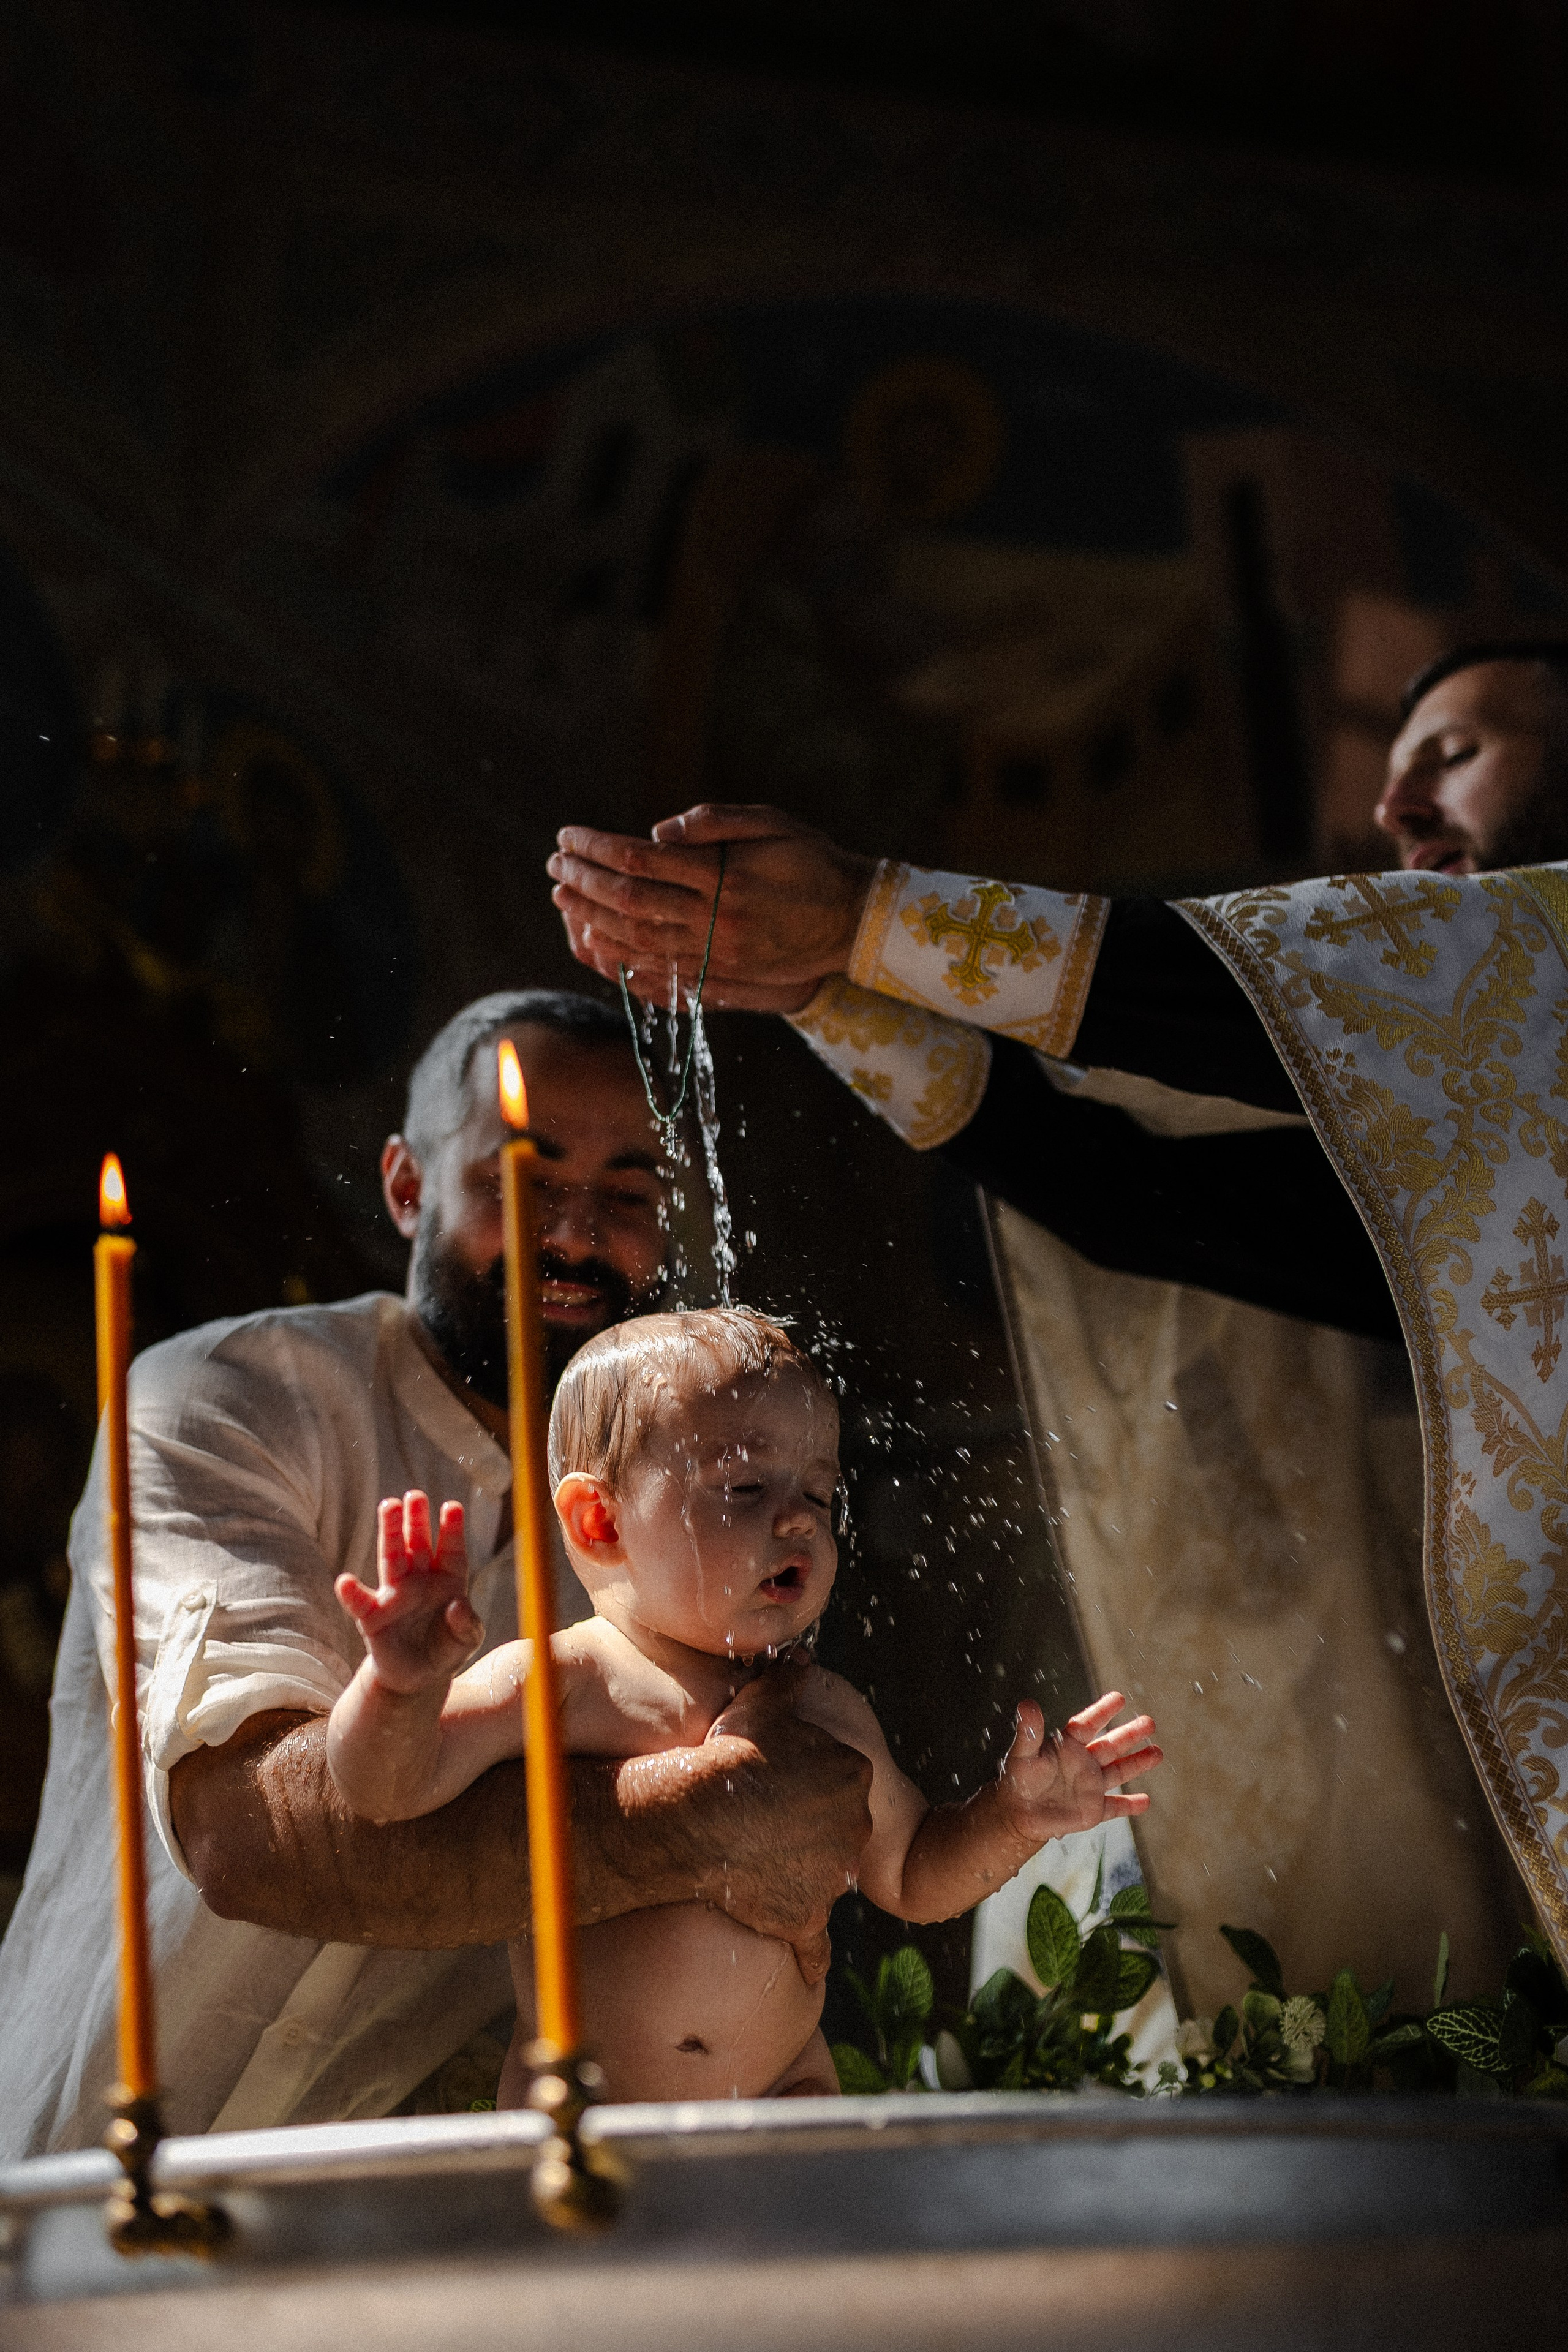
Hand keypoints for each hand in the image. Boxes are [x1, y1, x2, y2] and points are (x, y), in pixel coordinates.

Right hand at [335, 1491, 481, 1696]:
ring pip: (391, 1558)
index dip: (452, 1529)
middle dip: (416, 1520)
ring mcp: (394, 1595)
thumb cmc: (446, 1649)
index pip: (451, 1551)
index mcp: (446, 1581)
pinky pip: (361, 1603)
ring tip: (388, 1507)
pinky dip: (352, 1593)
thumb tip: (459, 1605)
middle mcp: (419, 1580)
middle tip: (414, 1495)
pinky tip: (345, 1581)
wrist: (419, 1678)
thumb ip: (467, 1624)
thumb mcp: (466, 1639)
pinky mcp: (373, 1617)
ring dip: (390, 1533)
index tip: (453, 1507)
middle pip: (417, 1544)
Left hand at [547, 804, 875, 1012]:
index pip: (640, 860)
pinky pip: (661, 977)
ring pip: (638, 943)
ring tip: (563, 902)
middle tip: (554, 867)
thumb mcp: (772, 823)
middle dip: (584, 883)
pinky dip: (622, 963)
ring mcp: (718, 955)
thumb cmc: (812, 861)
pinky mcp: (723, 979)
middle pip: (630, 902)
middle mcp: (717, 920)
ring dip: (593, 922)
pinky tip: (596, 946)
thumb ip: (714, 824)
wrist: (854, 921)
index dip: (596, 848)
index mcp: (726, 876)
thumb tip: (654, 833)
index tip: (567, 836)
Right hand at [694, 1660, 873, 1982]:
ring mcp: (831, 1878)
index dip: (808, 1778)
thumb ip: (789, 1678)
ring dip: (802, 1873)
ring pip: (824, 1877)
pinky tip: (808, 1969)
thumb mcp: (762, 1702)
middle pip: (838, 1828)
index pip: (842, 1778)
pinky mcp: (804, 1919)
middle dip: (810, 1827)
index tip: (779, 1779)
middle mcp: (854, 1828)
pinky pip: (814, 1945)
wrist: (693, 1813)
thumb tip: (801, 1658)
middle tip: (767, 1820)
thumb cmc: (728, 1752)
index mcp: (852, 1775)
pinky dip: (811, 1955)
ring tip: (758, 1862)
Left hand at [996, 1691, 1161, 1844]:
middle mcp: (1083, 1763)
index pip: (1088, 1724)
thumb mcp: (1022, 1754)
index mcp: (1067, 1746)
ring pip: (1119, 1771)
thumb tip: (1026, 1704)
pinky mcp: (1092, 1810)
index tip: (1119, 1698)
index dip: (1102, 1711)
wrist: (1017, 1813)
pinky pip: (1115, 1807)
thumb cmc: (1018, 1779)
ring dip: (1138, 1763)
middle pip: (1111, 1745)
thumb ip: (1028, 1731)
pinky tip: (1145, 1801)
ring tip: (1158, 1752)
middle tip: (1150, 1722)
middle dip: (1130, 1734)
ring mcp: (1090, 1786)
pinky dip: (1129, 1805)